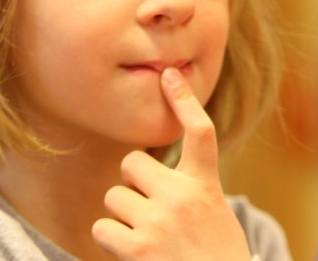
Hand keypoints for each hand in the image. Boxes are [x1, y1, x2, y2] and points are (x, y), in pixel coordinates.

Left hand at [92, 67, 250, 259]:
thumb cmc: (215, 256)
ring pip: (113, 197)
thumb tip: (142, 173)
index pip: (199, 133)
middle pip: (131, 165)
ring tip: (147, 239)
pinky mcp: (138, 249)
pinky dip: (112, 242)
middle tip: (151, 212)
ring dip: (122, 217)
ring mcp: (159, 221)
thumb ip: (189, 191)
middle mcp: (183, 197)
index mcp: (205, 186)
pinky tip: (135, 254)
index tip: (169, 75)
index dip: (184, 101)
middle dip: (132, 185)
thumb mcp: (214, 214)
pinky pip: (102, 228)